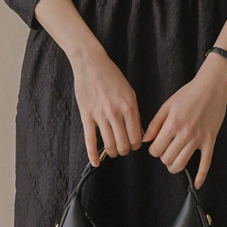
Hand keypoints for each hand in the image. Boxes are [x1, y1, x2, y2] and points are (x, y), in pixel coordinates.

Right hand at [71, 43, 143, 165]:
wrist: (91, 64)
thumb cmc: (112, 77)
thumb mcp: (130, 93)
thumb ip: (135, 114)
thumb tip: (140, 134)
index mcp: (129, 107)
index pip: (136, 137)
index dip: (136, 145)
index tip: (133, 144)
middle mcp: (116, 113)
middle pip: (123, 144)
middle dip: (125, 150)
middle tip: (124, 147)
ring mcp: (100, 115)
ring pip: (109, 145)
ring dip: (113, 152)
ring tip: (113, 150)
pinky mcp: (86, 116)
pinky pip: (90, 140)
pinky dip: (93, 155)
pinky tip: (96, 163)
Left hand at [141, 55, 226, 189]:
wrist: (212, 87)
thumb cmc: (188, 94)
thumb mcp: (167, 105)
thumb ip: (155, 124)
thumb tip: (145, 140)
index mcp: (172, 124)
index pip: (156, 150)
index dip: (153, 150)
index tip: (157, 145)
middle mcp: (185, 133)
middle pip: (167, 159)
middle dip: (163, 157)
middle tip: (166, 150)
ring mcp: (199, 139)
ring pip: (182, 164)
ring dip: (174, 166)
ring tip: (174, 160)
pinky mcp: (210, 141)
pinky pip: (206, 163)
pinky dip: (201, 176)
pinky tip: (197, 184)